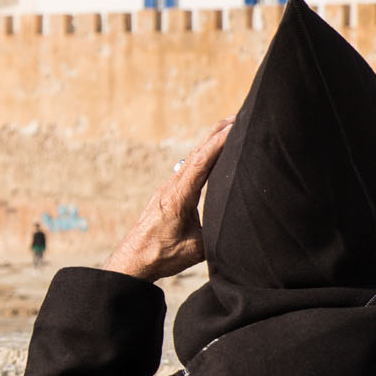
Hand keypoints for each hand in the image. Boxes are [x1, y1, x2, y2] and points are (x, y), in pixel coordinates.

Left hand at [104, 119, 232, 283]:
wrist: (133, 260)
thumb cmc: (161, 256)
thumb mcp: (196, 249)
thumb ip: (218, 234)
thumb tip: (242, 226)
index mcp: (178, 197)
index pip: (201, 162)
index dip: (220, 142)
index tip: (237, 126)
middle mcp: (172, 186)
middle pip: (197, 151)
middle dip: (219, 132)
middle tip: (243, 115)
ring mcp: (169, 187)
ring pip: (193, 156)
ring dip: (213, 140)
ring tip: (234, 127)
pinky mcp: (170, 192)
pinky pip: (190, 166)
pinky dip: (206, 154)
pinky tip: (216, 152)